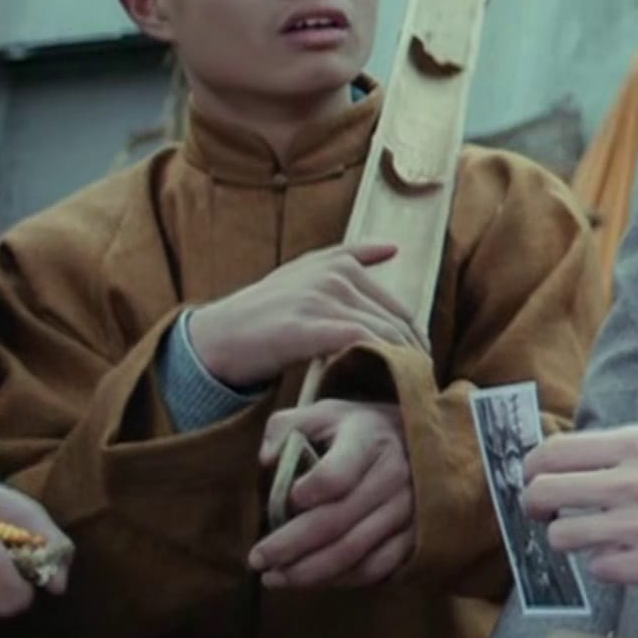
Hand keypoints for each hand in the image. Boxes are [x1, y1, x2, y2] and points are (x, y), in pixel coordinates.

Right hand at [183, 242, 421, 387]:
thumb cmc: (263, 312)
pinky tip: (382, 383)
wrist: (216, 338)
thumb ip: (348, 258)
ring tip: (407, 389)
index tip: (420, 365)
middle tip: (421, 383)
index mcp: (338, 263)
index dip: (415, 340)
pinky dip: (378, 361)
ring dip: (402, 363)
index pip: (398, 308)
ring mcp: (320, 298)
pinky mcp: (307, 325)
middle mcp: (334, 275)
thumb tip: (393, 248)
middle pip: (396, 322)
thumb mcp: (303, 273)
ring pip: (384, 333)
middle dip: (414, 355)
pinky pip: (361, 341)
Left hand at [251, 400, 414, 589]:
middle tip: (256, 560)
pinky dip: (340, 580)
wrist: (412, 441)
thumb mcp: (322, 414)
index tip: (287, 500)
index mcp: (368, 440)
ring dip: (308, 573)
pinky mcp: (414, 536)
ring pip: (353, 553)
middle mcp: (393, 476)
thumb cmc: (354, 431)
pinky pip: (375, 568)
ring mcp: (408, 510)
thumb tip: (267, 459)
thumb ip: (286, 427)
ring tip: (274, 578)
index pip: (335, 476)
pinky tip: (313, 579)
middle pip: (335, 522)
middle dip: (289, 546)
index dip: (306, 492)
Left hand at [523, 424, 637, 602]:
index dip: (530, 470)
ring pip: (563, 536)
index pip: (553, 451)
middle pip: (543, 492)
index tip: (534, 481)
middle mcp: (637, 480)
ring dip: (569, 541)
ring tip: (592, 539)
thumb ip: (621, 456)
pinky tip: (629, 558)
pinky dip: (607, 565)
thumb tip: (562, 466)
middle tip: (546, 516)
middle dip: (534, 508)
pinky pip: (599, 568)